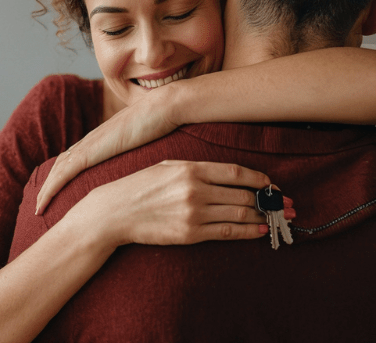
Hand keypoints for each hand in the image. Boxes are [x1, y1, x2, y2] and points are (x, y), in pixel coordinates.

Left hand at [36, 91, 178, 214]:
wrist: (166, 107)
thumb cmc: (163, 124)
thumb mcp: (148, 144)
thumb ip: (141, 154)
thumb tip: (148, 172)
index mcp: (103, 139)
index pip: (75, 159)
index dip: (64, 176)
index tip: (58, 193)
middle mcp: (91, 141)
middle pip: (61, 165)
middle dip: (49, 185)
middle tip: (40, 204)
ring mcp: (89, 145)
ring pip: (58, 170)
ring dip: (46, 189)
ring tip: (38, 208)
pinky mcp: (91, 151)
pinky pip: (65, 172)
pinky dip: (52, 187)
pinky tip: (44, 200)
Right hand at [66, 160, 293, 246]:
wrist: (114, 212)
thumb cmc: (139, 186)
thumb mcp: (166, 166)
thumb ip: (196, 168)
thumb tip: (229, 177)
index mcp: (190, 169)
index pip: (237, 174)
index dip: (261, 180)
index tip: (273, 185)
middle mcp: (194, 190)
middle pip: (244, 195)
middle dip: (270, 201)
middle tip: (287, 205)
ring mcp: (193, 213)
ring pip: (240, 214)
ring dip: (263, 217)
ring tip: (278, 219)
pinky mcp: (189, 234)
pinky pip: (227, 232)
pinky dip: (247, 232)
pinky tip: (259, 231)